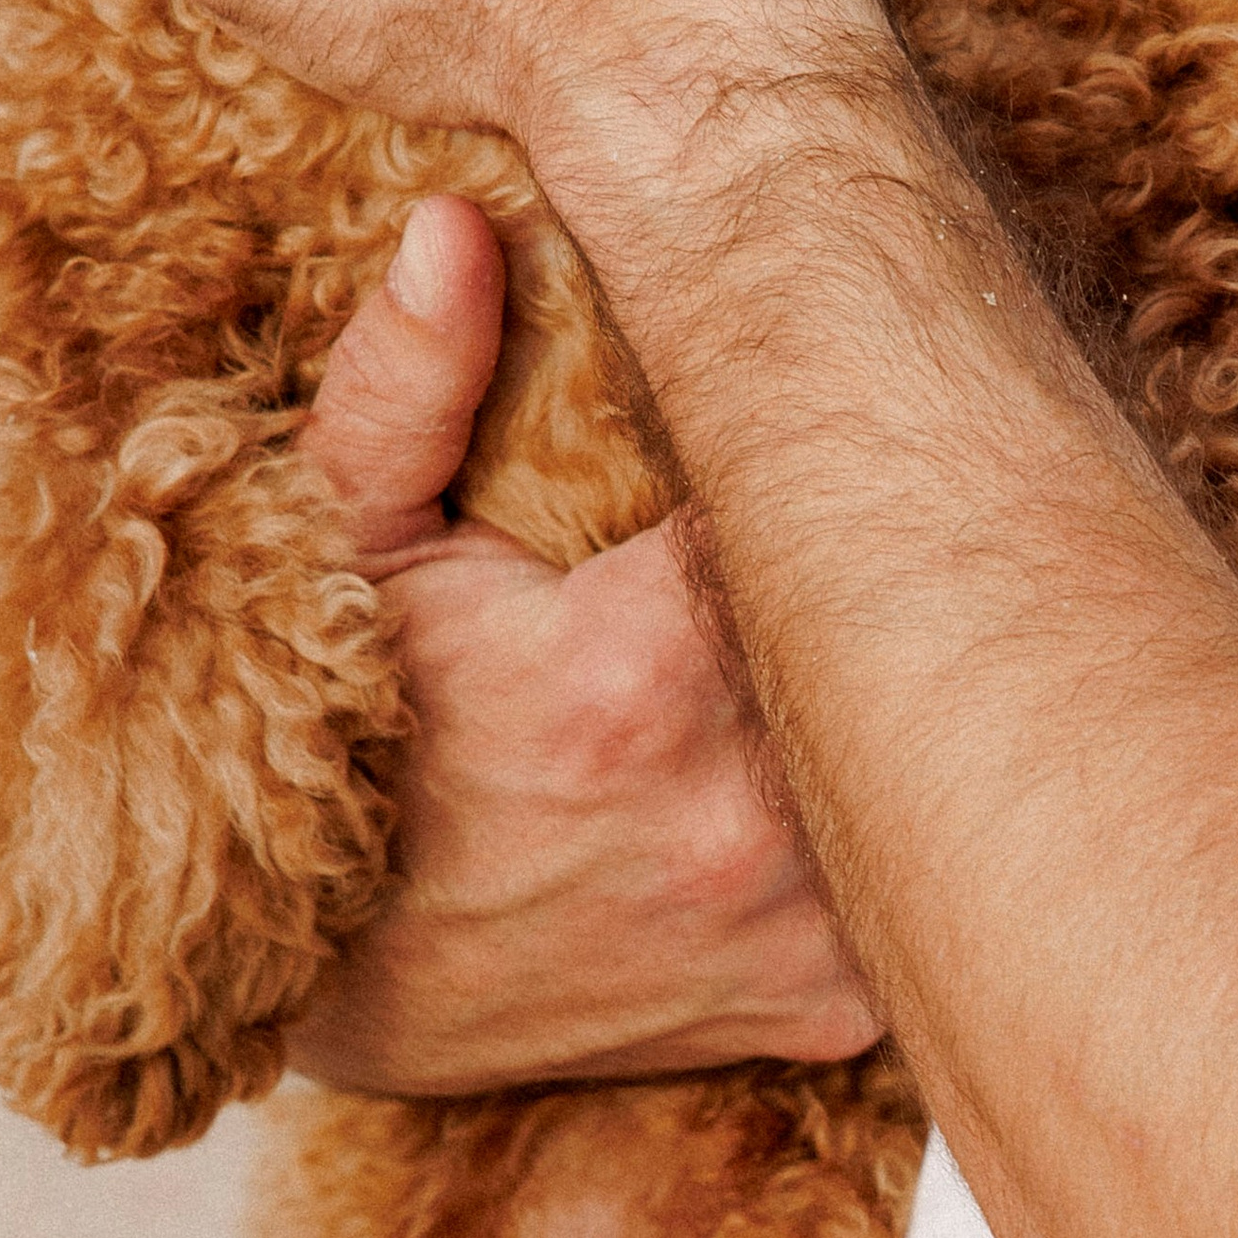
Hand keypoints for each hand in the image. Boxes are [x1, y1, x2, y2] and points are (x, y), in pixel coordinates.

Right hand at [288, 192, 880, 1091]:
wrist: (299, 978)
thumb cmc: (331, 736)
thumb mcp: (341, 543)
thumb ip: (408, 384)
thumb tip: (454, 225)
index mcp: (645, 674)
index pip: (834, 494)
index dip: (843, 437)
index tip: (840, 395)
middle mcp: (745, 816)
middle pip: (918, 623)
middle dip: (908, 549)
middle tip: (895, 489)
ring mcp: (797, 927)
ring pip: (939, 756)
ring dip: (925, 681)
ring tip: (907, 608)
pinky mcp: (821, 1011)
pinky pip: (928, 881)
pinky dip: (913, 813)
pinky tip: (886, 749)